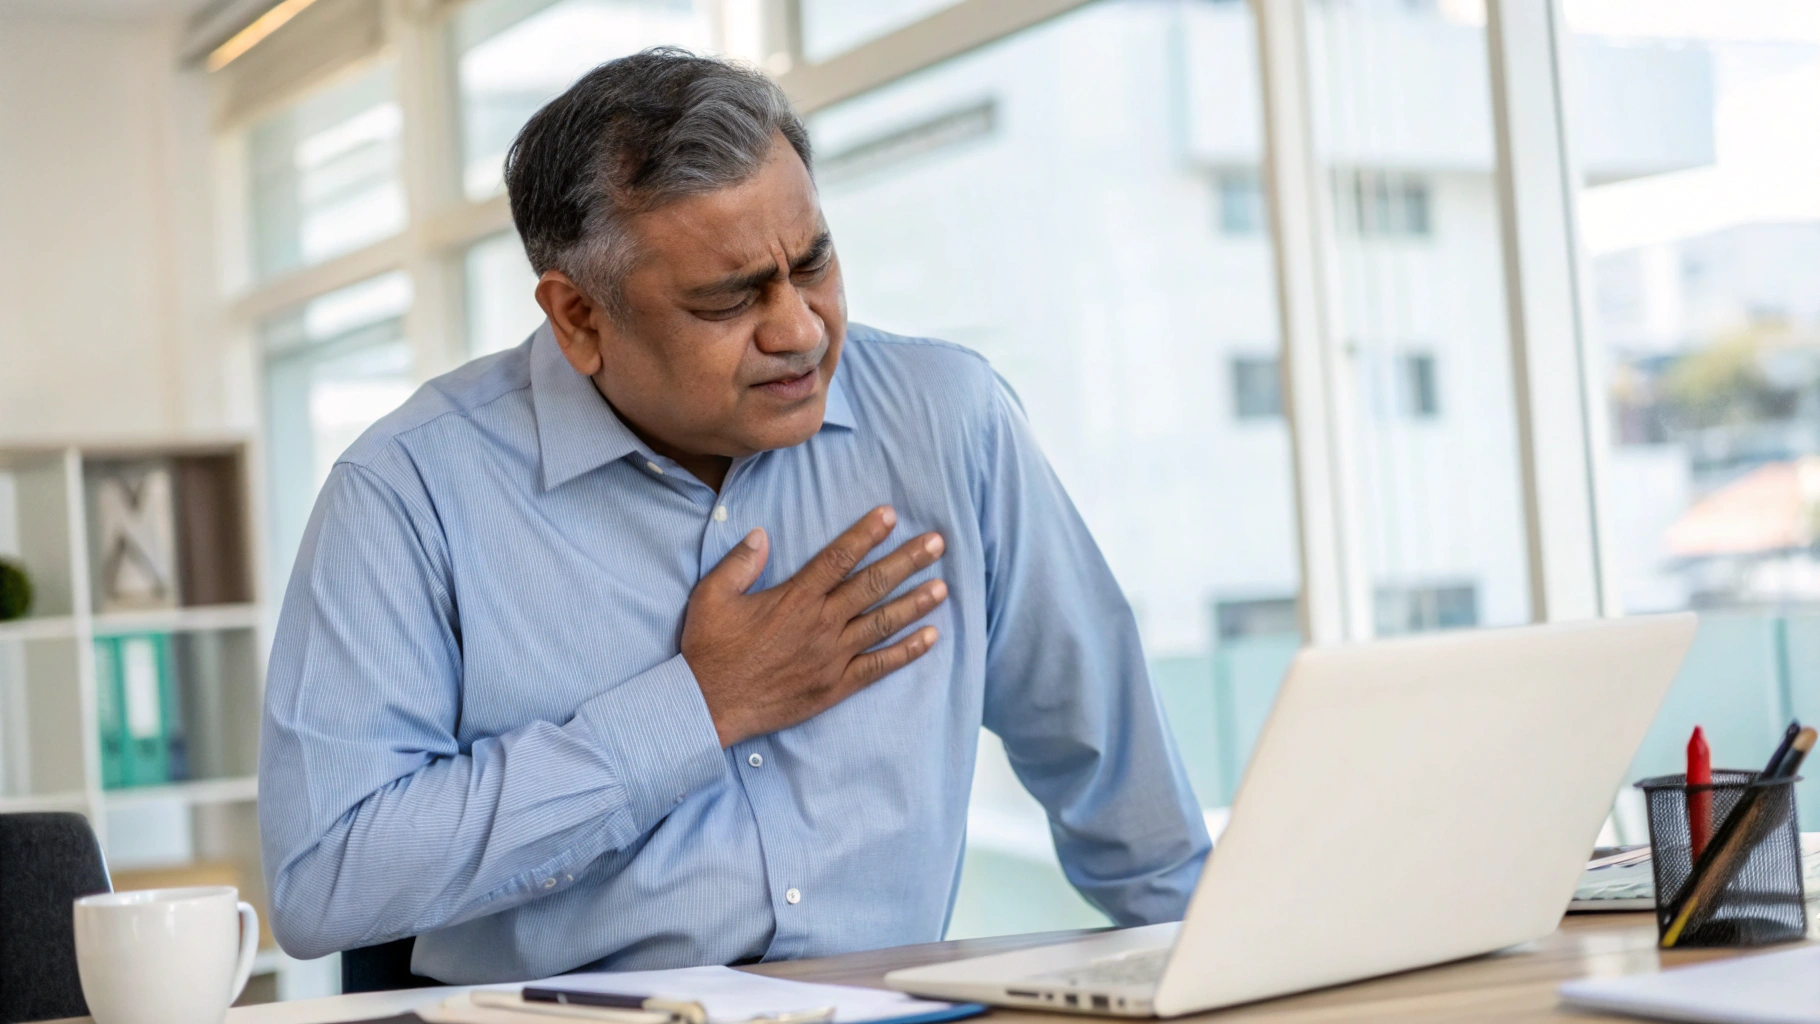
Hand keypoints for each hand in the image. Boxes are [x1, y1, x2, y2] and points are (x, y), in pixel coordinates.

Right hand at [681, 506, 946, 746]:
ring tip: (943, 586)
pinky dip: (907, 652)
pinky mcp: (835, 685)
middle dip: (908, 561)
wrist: (708, 706)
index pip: (838, 558)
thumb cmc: (709, 649)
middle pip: (873, 585)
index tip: (891, 515)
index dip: (866, 534)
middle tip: (938, 543)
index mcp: (794, 598)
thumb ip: (740, 562)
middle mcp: (821, 624)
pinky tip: (931, 638)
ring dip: (916, 603)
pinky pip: (879, 666)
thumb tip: (762, 533)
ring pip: (883, 623)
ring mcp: (832, 657)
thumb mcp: (712, 596)